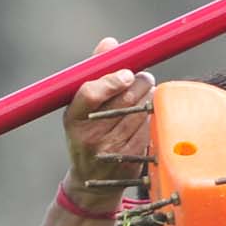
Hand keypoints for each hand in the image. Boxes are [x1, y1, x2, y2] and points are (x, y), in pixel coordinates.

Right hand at [62, 36, 152, 207]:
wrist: (91, 182)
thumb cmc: (87, 134)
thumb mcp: (81, 108)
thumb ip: (95, 74)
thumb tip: (110, 43)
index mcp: (73, 118)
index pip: (90, 94)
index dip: (111, 80)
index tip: (126, 73)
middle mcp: (90, 135)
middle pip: (125, 99)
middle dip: (139, 83)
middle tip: (141, 78)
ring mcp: (112, 150)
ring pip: (142, 112)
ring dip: (148, 98)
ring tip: (143, 95)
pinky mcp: (132, 158)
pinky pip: (150, 128)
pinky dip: (152, 116)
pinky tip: (147, 115)